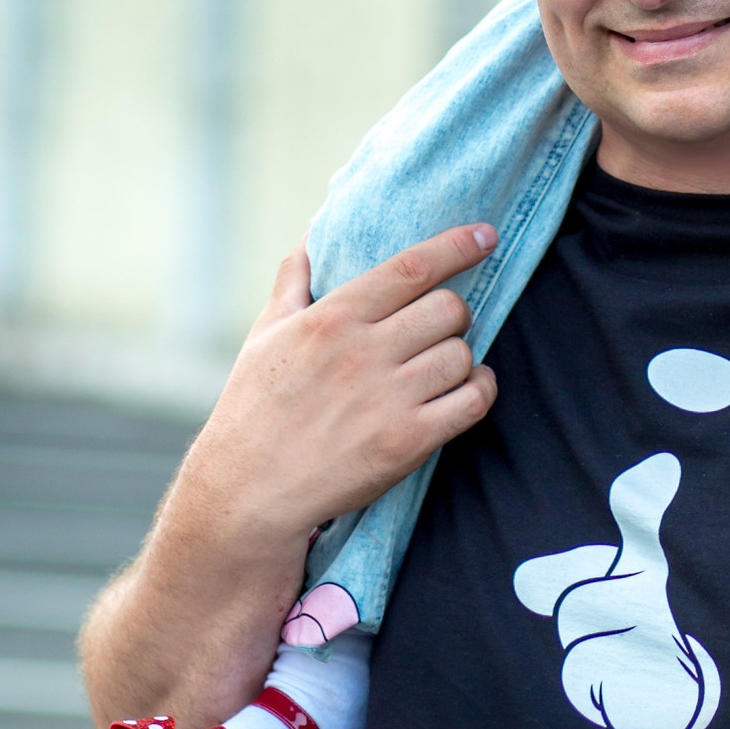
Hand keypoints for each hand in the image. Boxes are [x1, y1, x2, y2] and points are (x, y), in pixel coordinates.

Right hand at [193, 220, 500, 551]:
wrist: (245, 493)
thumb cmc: (253, 408)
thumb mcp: (265, 334)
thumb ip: (293, 280)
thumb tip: (312, 235)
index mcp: (332, 318)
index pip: (412, 267)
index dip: (456, 246)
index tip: (484, 235)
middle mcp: (363, 353)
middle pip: (448, 308)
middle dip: (454, 313)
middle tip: (441, 326)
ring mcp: (387, 399)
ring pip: (462, 353)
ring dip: (461, 356)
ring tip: (441, 364)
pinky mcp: (406, 442)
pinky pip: (472, 401)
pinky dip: (480, 390)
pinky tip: (467, 389)